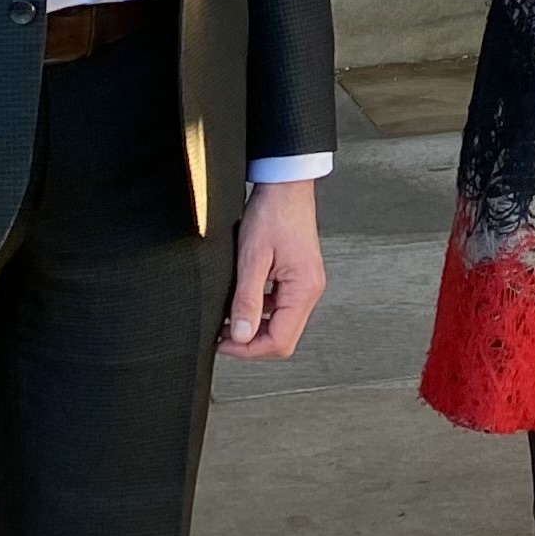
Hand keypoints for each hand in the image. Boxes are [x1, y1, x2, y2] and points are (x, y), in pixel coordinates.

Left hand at [224, 179, 326, 358]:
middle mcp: (310, 289)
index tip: (224, 343)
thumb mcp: (253, 259)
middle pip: (283, 337)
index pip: (280, 341)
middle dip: (252, 342)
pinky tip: (243, 300)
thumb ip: (247, 300)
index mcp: (303, 288)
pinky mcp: (298, 276)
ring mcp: (305, 283)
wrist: (285, 186)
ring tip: (229, 318)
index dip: (249, 349)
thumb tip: (241, 335)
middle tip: (224, 334)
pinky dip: (261, 311)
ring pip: (281, 324)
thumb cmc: (273, 213)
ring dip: (255, 327)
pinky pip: (281, 307)